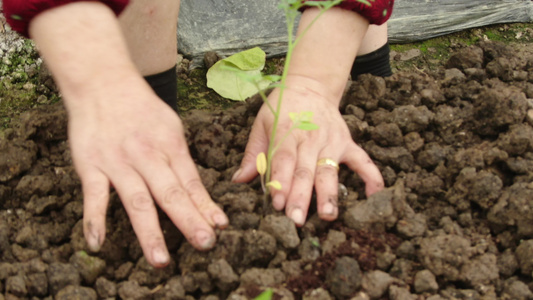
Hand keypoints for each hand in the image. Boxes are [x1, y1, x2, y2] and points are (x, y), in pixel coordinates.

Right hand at [67, 78, 227, 267]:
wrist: (102, 82)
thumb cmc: (141, 108)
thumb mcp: (171, 127)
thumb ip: (182, 160)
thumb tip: (197, 192)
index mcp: (170, 146)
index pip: (191, 182)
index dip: (205, 206)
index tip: (220, 226)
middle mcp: (147, 156)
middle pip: (171, 193)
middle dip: (189, 220)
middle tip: (205, 244)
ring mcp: (118, 162)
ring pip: (137, 201)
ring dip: (150, 232)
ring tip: (161, 259)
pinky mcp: (91, 165)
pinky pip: (93, 196)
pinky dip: (94, 219)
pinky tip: (98, 242)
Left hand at [233, 75, 383, 225]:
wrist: (310, 85)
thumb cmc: (282, 107)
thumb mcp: (262, 123)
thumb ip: (254, 153)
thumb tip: (239, 180)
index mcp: (286, 132)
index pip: (283, 160)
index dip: (280, 182)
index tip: (278, 203)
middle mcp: (310, 138)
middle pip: (305, 170)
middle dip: (301, 196)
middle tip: (297, 219)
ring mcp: (331, 141)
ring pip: (329, 170)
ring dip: (328, 194)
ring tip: (328, 215)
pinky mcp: (347, 142)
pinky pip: (362, 160)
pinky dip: (371, 176)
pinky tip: (375, 194)